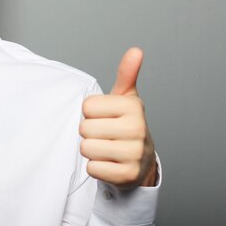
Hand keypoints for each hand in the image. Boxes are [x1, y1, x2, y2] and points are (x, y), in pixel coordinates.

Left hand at [79, 47, 156, 187]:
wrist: (141, 161)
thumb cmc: (126, 124)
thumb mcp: (126, 98)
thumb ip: (126, 74)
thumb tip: (136, 50)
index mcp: (133, 106)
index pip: (86, 107)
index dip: (91, 113)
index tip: (105, 117)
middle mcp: (137, 129)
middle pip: (85, 128)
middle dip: (89, 132)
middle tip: (105, 134)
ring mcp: (134, 153)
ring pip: (86, 148)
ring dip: (91, 150)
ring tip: (107, 148)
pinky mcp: (126, 175)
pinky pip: (92, 168)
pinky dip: (96, 167)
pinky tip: (109, 163)